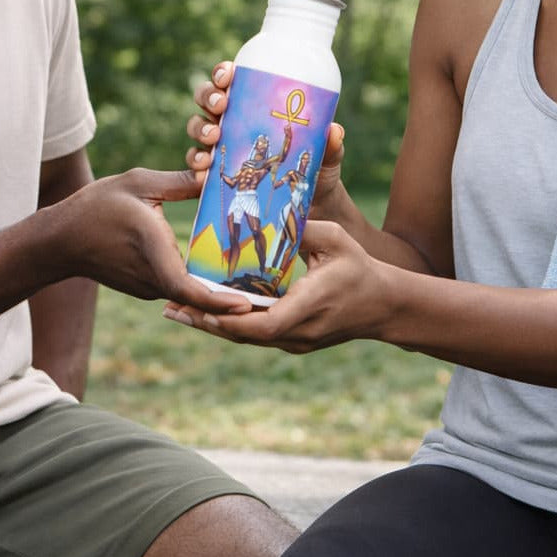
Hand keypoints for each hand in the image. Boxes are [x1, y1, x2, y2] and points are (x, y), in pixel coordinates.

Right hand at [43, 167, 250, 312]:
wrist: (60, 240)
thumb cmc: (96, 207)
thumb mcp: (139, 183)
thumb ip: (179, 181)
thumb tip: (214, 174)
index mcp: (153, 252)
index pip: (188, 288)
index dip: (217, 301)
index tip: (245, 305)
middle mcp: (152, 277)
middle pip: (198, 295)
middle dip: (232, 297)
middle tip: (269, 293)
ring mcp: (147, 287)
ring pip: (189, 292)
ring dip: (216, 288)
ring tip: (255, 280)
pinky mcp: (144, 287)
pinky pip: (177, 286)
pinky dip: (198, 282)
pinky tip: (221, 269)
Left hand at [162, 219, 393, 352]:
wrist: (385, 306)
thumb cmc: (360, 268)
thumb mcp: (335, 239)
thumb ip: (301, 229)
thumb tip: (266, 214)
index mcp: (308, 307)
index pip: (263, 324)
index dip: (229, 319)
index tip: (200, 305)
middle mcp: (298, 332)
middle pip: (244, 336)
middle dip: (205, 323)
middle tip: (170, 309)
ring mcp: (296, 342)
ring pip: (246, 339)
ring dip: (212, 326)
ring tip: (177, 312)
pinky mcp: (294, 341)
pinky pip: (256, 336)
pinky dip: (230, 325)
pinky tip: (206, 313)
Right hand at [185, 61, 346, 208]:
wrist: (311, 206)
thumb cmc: (317, 170)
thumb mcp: (327, 154)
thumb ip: (331, 144)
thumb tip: (334, 130)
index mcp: (255, 106)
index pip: (232, 81)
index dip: (223, 73)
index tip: (228, 75)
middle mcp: (233, 122)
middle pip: (207, 99)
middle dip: (209, 97)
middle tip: (221, 105)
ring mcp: (222, 148)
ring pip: (197, 128)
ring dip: (200, 129)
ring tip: (213, 138)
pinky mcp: (217, 175)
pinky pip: (196, 167)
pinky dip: (195, 168)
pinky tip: (203, 174)